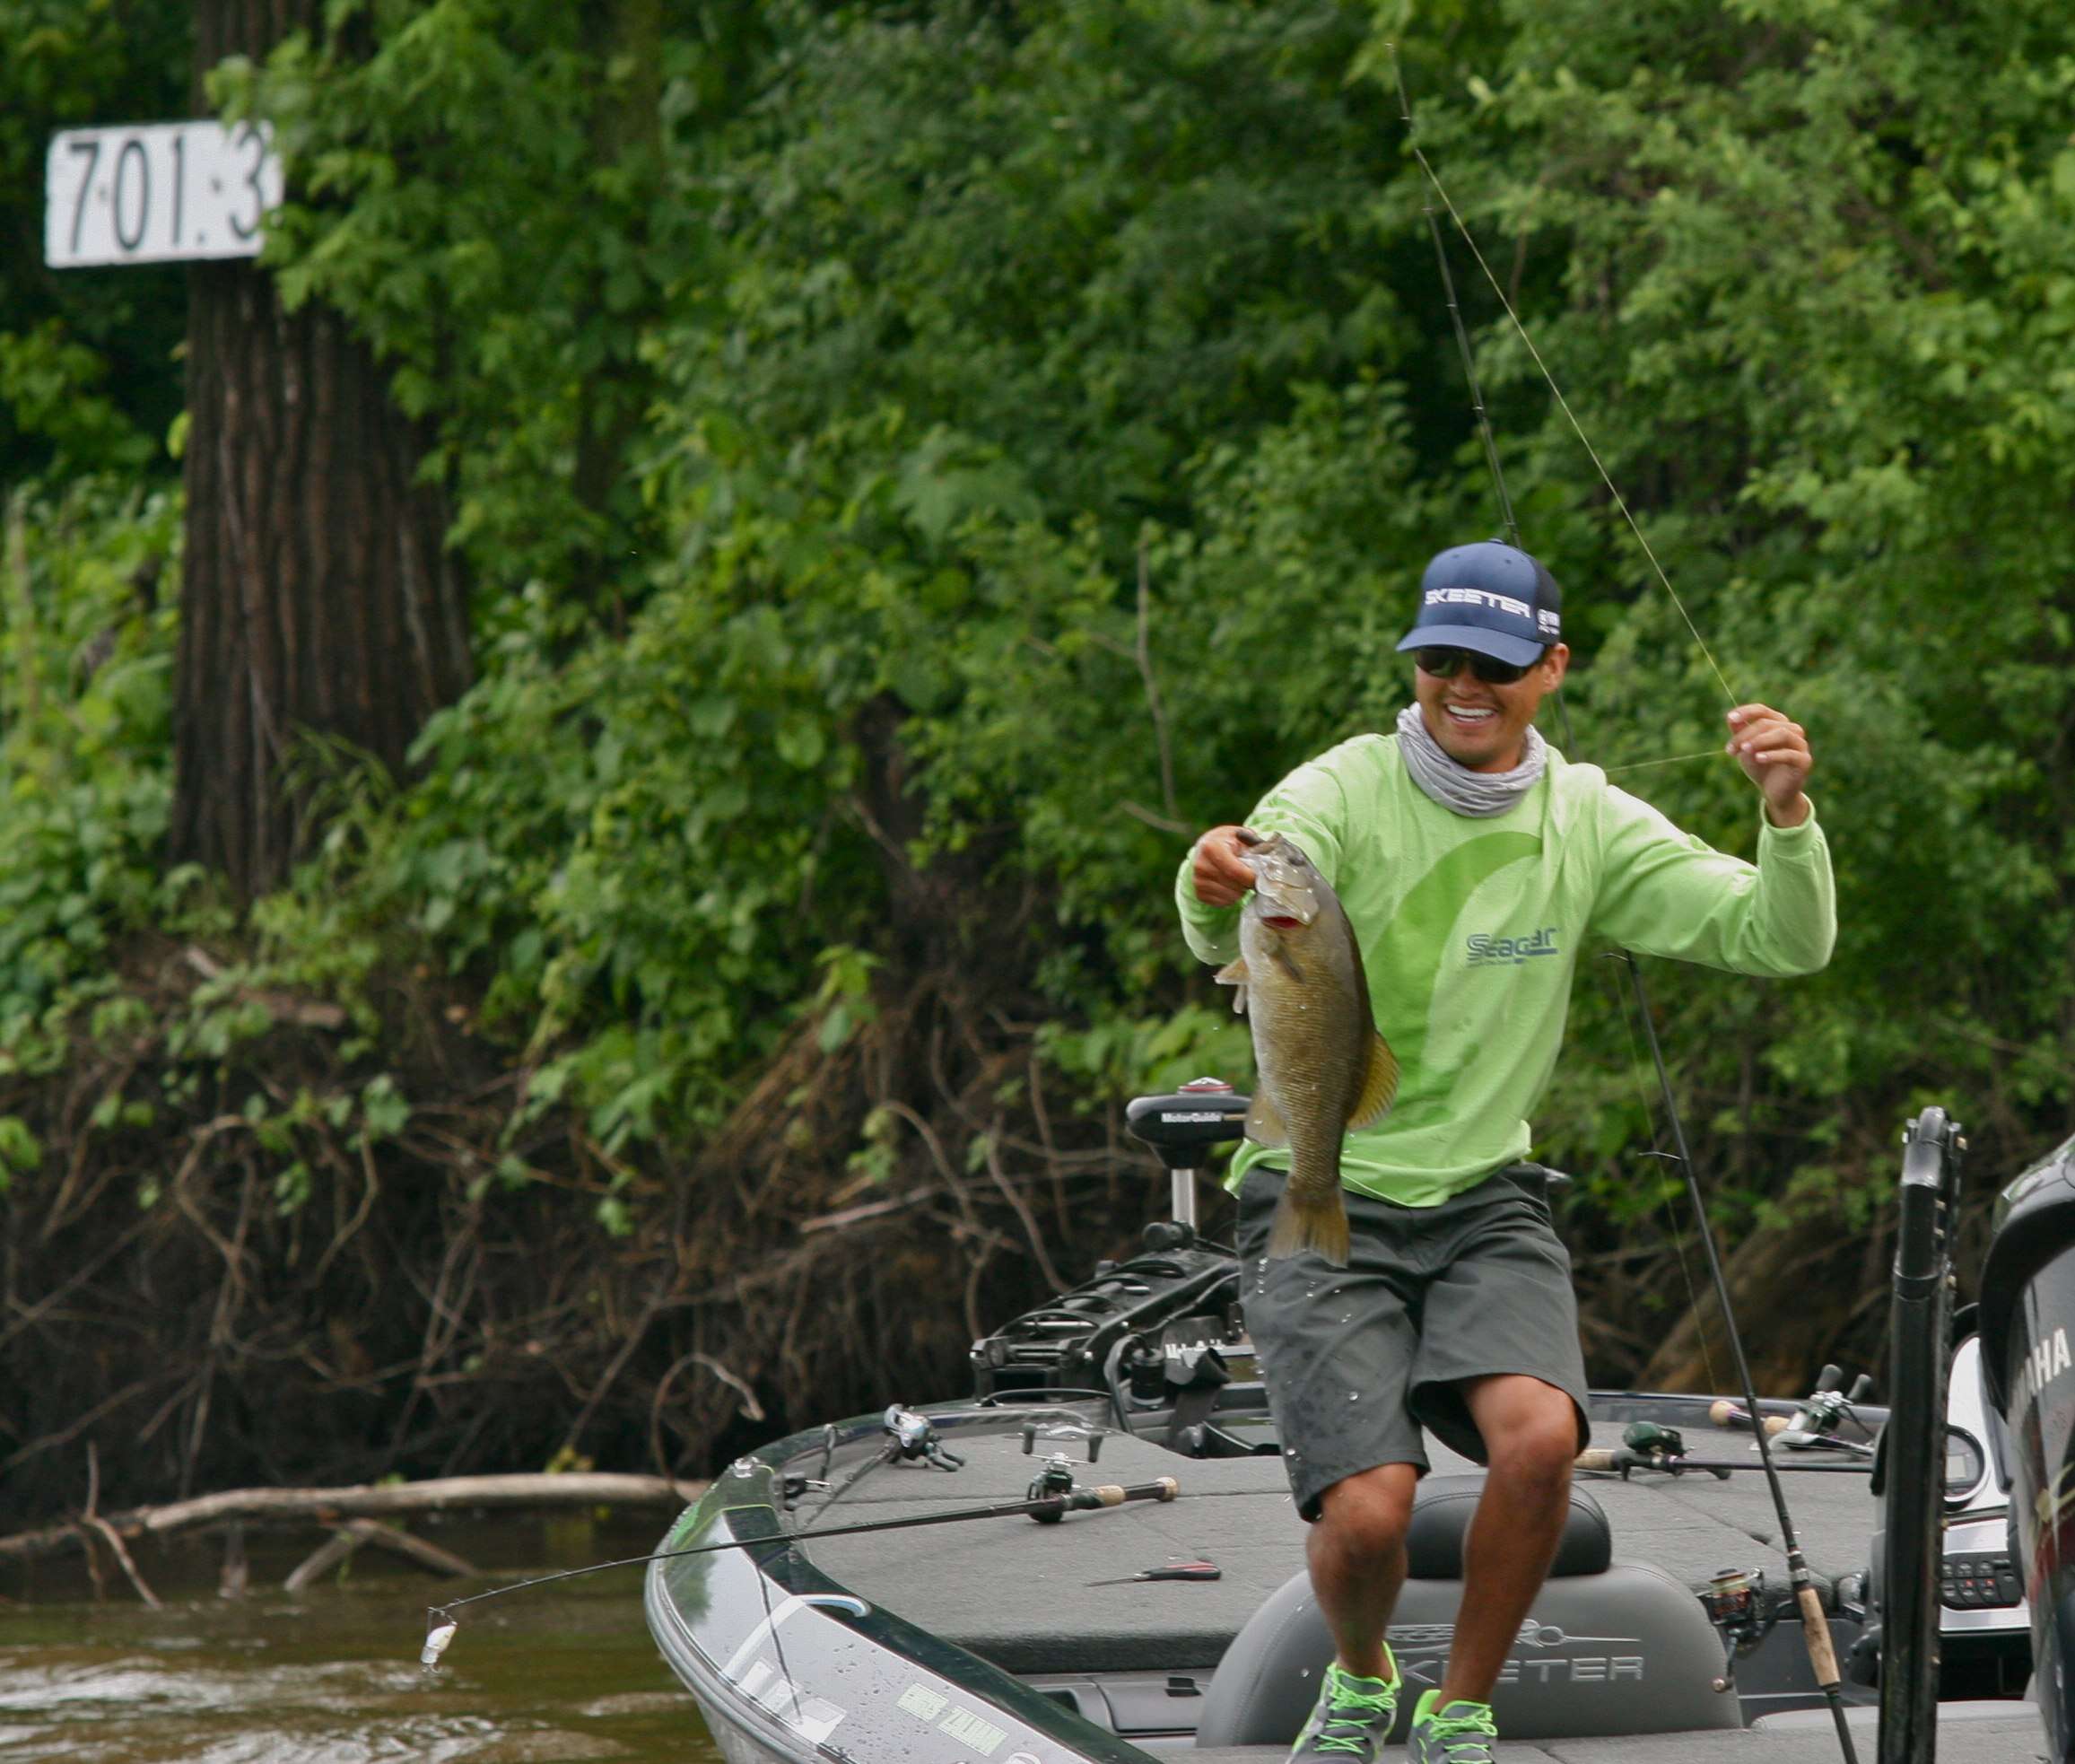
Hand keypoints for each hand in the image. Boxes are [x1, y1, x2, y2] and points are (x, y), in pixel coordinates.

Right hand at [1190, 825, 1261, 906]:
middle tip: (1249, 875)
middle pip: (1235, 886)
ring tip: (1239, 879)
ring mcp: (1198, 881)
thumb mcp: (1240, 835)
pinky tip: (1230, 885)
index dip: (1251, 877)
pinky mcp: (1199, 894)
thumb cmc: (1227, 841)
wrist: (1204, 848)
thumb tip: (1271, 858)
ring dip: (1241, 890)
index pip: (1235, 871)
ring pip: (1232, 897)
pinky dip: (1232, 897)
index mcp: (1211, 848)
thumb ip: (1255, 844)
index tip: (1260, 876)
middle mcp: (1201, 865)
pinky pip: (1224, 903)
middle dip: (1247, 883)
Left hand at [1725, 704, 1811, 826]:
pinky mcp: (1804, 761)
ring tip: (1744, 749)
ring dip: (1760, 740)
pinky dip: (1772, 755)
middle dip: (1745, 735)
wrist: (1773, 791)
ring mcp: (1800, 744)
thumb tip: (1731, 718)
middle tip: (1730, 749)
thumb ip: (1739, 733)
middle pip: (1767, 723)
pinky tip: (1758, 758)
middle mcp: (1792, 730)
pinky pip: (1790, 754)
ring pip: (1782, 734)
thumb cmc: (1759, 765)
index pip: (1762, 710)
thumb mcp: (1745, 749)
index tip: (1730, 718)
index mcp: (1777, 723)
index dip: (1746, 712)